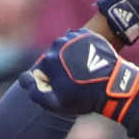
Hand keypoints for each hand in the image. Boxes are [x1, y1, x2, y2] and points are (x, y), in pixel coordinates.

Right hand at [18, 30, 138, 120]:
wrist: (113, 85)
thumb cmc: (84, 98)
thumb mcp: (56, 104)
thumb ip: (35, 93)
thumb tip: (25, 79)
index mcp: (48, 60)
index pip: (39, 70)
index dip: (47, 81)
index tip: (59, 88)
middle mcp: (58, 44)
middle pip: (52, 58)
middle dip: (58, 69)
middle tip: (73, 81)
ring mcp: (73, 37)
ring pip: (64, 49)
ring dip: (69, 58)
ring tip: (82, 72)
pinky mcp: (86, 34)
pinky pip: (77, 42)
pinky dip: (80, 50)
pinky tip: (88, 62)